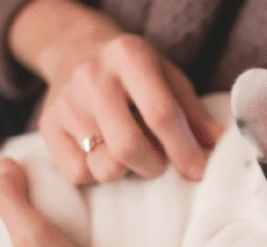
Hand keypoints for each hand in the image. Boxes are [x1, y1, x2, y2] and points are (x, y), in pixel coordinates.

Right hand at [10, 1, 222, 183]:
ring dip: (127, 172)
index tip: (197, 171)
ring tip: (132, 155)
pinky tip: (105, 154)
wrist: (77, 53)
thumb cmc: (137, 74)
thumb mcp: (170, 80)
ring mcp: (65, 102)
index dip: (183, 149)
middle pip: (128, 147)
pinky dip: (98, 174)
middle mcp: (92, 76)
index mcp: (130, 56)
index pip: (161, 114)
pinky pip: (78, 174)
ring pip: (104, 166)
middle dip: (154, 166)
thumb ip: (194, 115)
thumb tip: (219, 146)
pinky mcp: (47, 126)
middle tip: (160, 164)